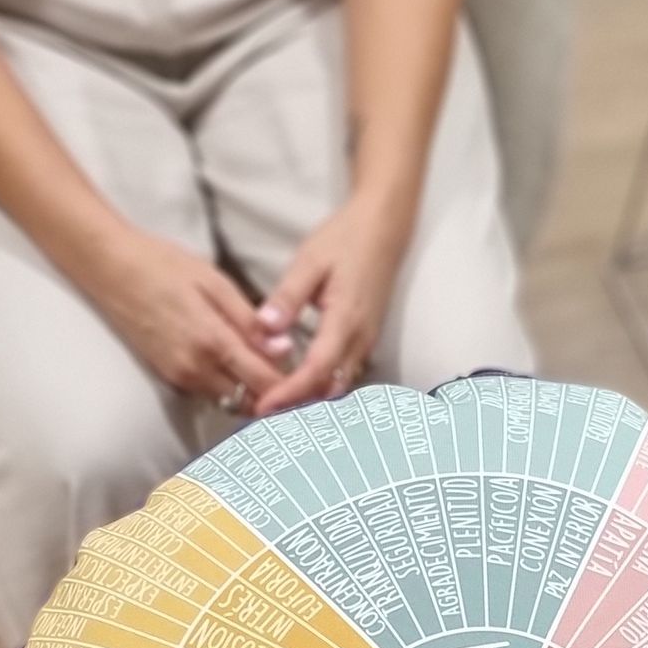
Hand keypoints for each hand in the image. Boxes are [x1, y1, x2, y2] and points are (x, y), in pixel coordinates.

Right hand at [85, 230, 286, 411]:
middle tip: (300, 383)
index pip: (265, 383)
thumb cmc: (162, 265)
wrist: (108, 268)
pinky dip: (230, 389)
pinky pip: (210, 394)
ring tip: (273, 377)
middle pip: (250, 403)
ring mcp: (179, 377)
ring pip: (230, 403)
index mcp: (212, 342)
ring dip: (253, 396)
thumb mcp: (214, 282)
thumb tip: (283, 350)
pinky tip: (242, 372)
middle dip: (276, 398)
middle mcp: (195, 369)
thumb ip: (249, 320)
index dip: (293, 388)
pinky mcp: (169, 377)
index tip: (312, 382)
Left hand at [251, 192, 410, 416]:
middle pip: (329, 388)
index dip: (291, 392)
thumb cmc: (345, 240)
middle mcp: (360, 339)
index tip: (265, 406)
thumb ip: (288, 297)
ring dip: (311, 400)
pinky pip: (344, 375)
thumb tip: (265, 328)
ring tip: (278, 407)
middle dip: (298, 406)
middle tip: (263, 416)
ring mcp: (366, 343)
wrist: (384, 231)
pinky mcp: (365, 341)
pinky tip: (301, 389)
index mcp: (345, 320)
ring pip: (339, 385)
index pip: (317, 369)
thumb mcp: (310, 261)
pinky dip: (322, 387)